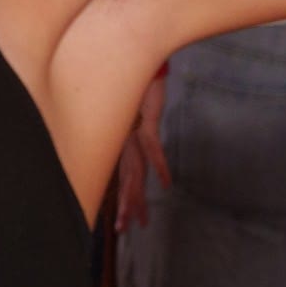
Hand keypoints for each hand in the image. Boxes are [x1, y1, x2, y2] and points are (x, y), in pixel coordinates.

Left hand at [112, 72, 168, 230]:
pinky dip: (160, 165)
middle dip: (125, 206)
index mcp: (119, 140)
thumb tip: (137, 136)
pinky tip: (167, 184)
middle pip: (125, 180)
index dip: (120, 197)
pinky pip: (152, 148)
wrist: (132, 56)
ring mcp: (132, 132)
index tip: (119, 219)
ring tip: (140, 219)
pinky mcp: (144, 121)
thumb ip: (134, 126)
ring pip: (134, 172)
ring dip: (137, 197)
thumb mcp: (132, 109)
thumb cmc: (134, 84)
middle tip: (124, 230)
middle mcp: (123, 140)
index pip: (119, 175)